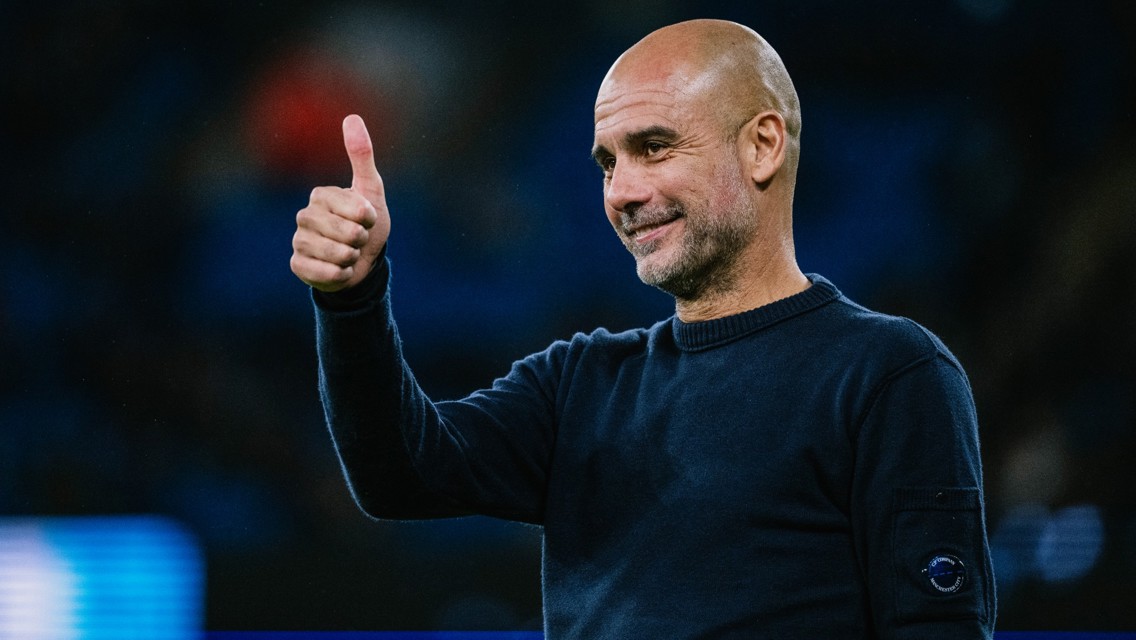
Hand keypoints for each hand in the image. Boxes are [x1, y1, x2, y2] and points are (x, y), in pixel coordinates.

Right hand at [290, 114, 391, 291]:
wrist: (363, 262)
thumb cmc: (368, 224)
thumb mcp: (371, 189)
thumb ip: (361, 155)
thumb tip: (351, 116)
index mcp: (321, 195)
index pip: (354, 208)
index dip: (368, 218)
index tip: (368, 219)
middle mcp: (305, 215)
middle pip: (345, 232)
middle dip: (362, 239)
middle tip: (359, 239)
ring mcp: (299, 240)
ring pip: (334, 253)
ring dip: (352, 257)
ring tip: (350, 254)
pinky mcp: (297, 265)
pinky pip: (322, 272)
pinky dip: (339, 275)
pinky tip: (340, 270)